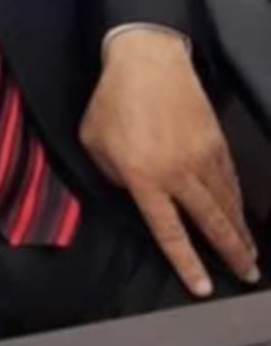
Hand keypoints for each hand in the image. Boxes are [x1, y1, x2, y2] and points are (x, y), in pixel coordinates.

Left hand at [80, 28, 259, 296]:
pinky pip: (229, 177)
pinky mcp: (215, 138)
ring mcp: (201, 155)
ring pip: (226, 202)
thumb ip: (112, 174)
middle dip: (231, 253)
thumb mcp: (94, 142)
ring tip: (249, 252)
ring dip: (239, 230)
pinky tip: (240, 209)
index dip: (188, 263)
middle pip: (211, 222)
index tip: (203, 286)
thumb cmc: (113, 98)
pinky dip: (237, 197)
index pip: (170, 232)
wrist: (147, 59)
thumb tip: (132, 190)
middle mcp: (178, 172)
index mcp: (145, 178)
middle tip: (247, 275)